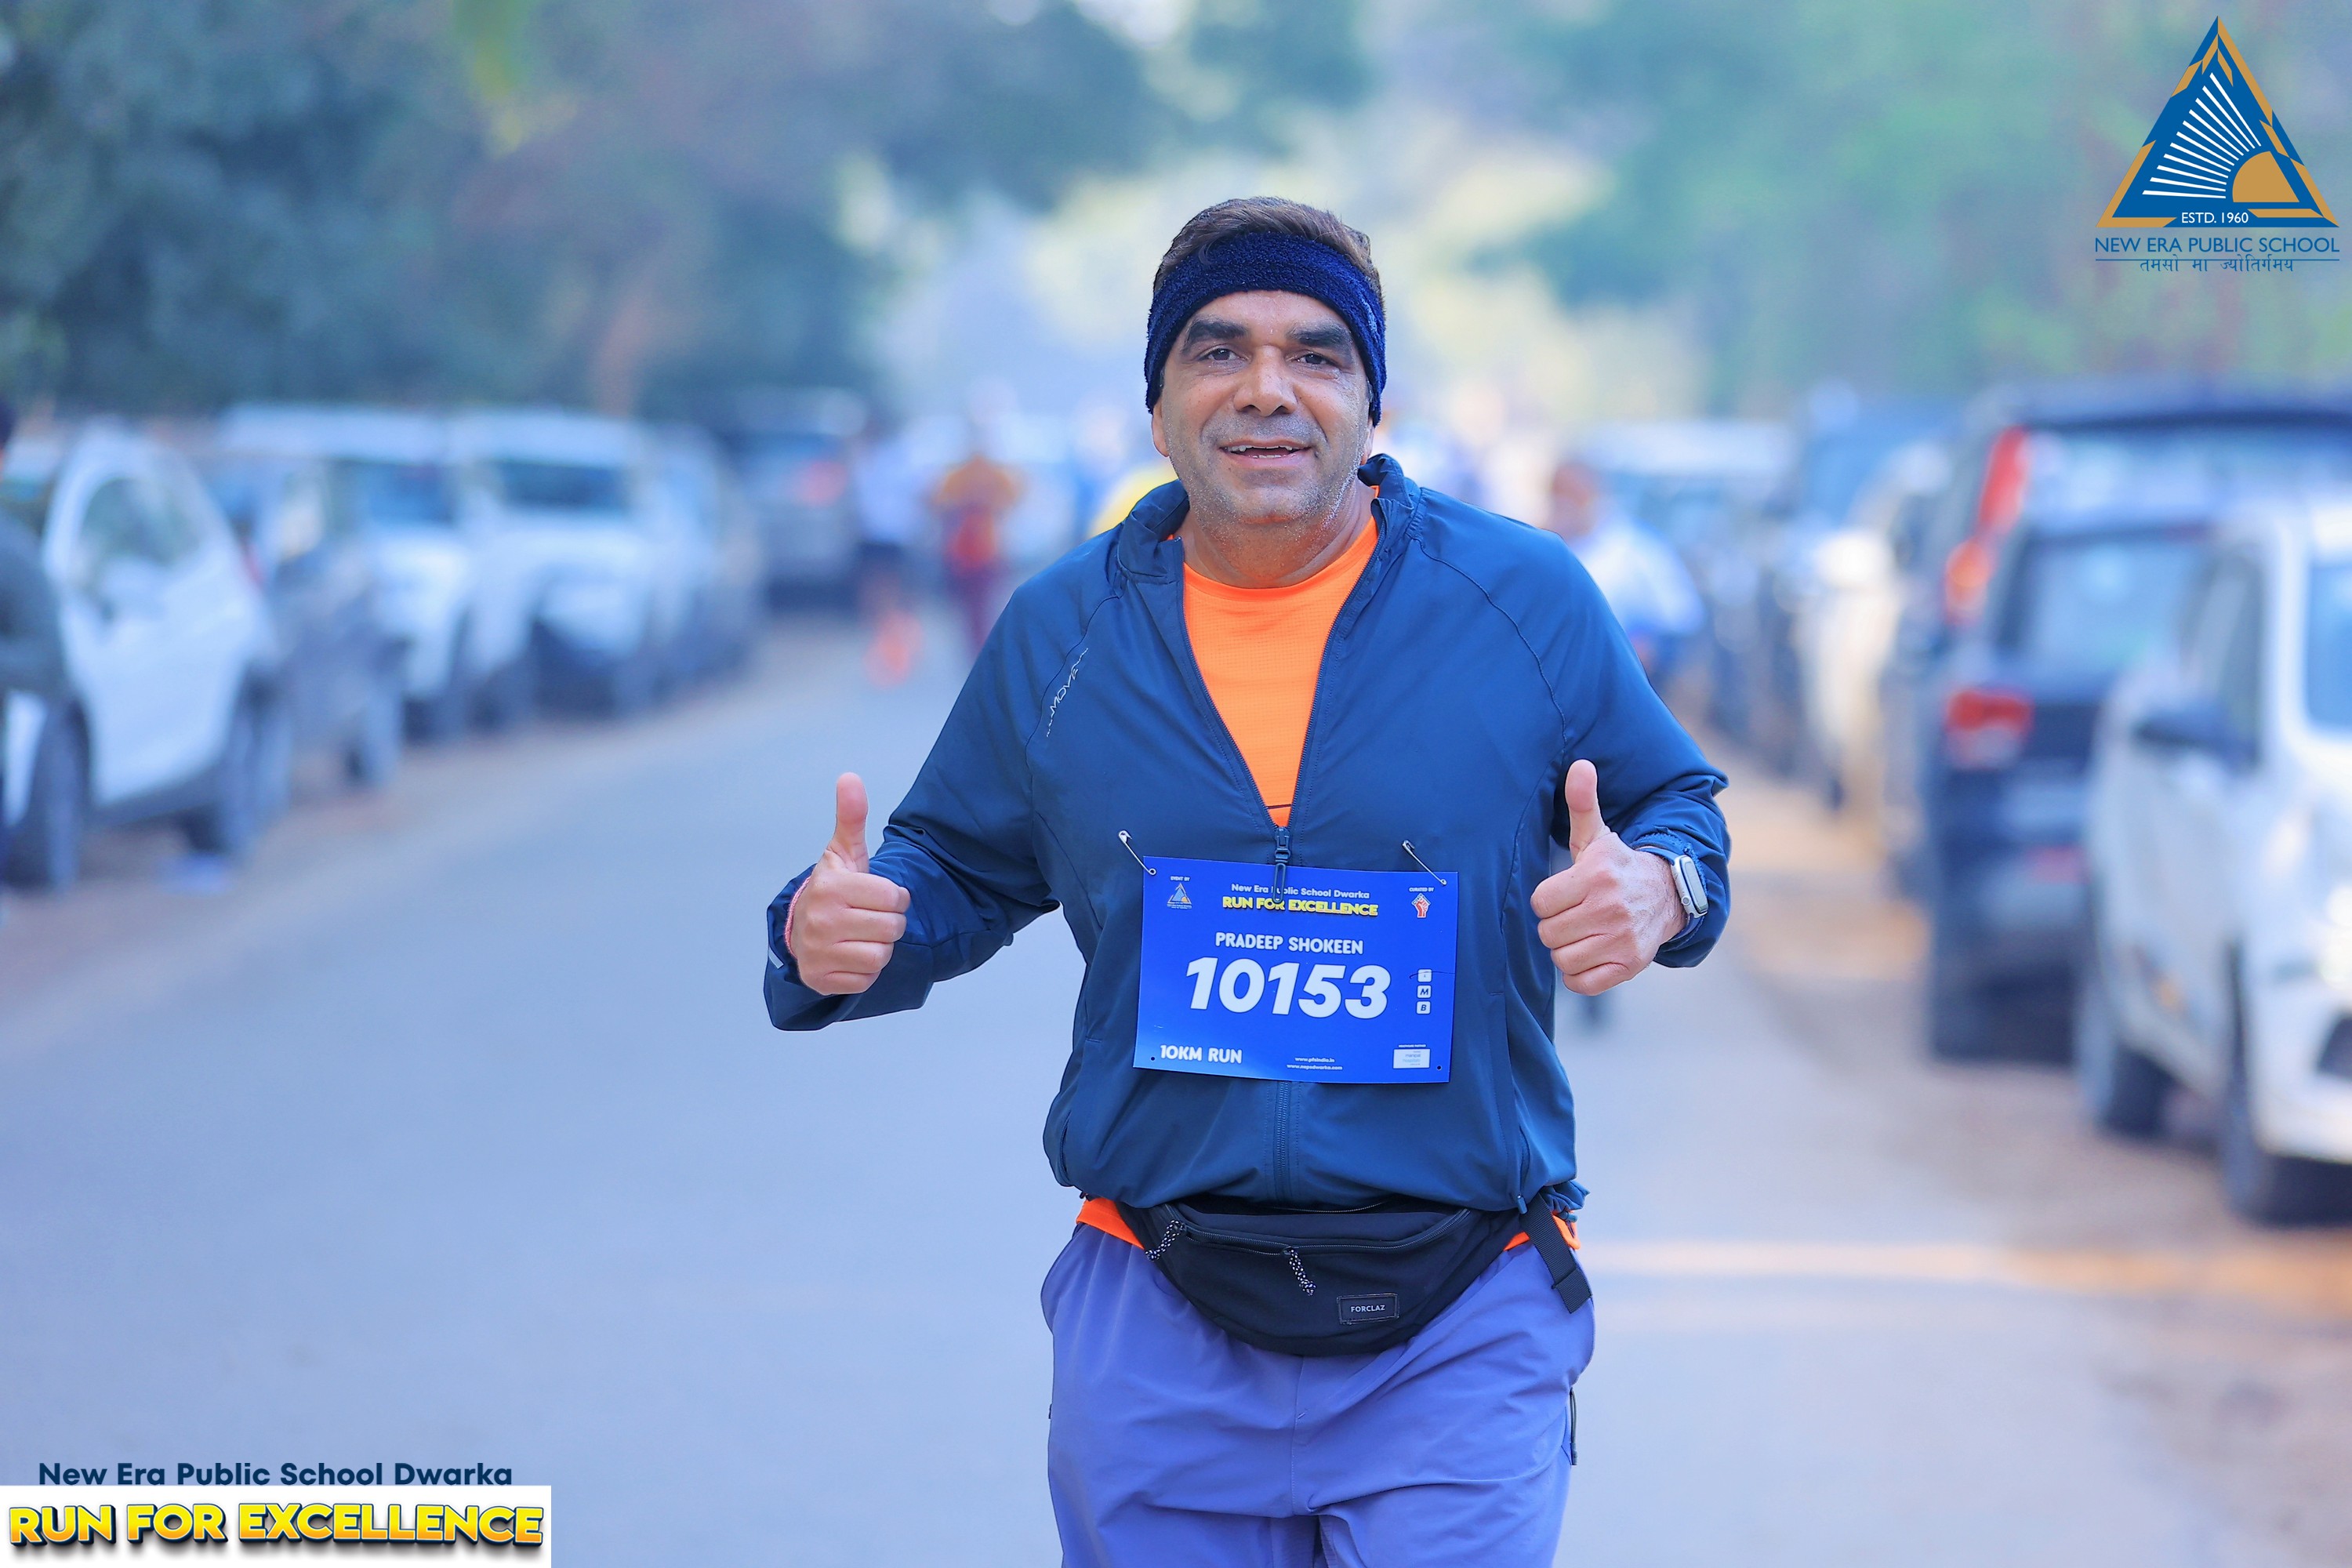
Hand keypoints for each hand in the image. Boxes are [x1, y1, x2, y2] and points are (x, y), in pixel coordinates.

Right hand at [787, 773, 911, 994]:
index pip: (893, 897)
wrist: (800, 930)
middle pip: (892, 929)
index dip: (894, 897)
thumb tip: (850, 776)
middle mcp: (821, 921)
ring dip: (880, 947)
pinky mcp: (822, 980)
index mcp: (830, 888)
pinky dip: (866, 971)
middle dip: (890, 923)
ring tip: (863, 935)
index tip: (878, 896)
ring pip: (882, 956)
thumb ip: (851, 817)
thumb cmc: (834, 889)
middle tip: (873, 917)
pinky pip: (867, 979)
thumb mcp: (843, 853)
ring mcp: (819, 953)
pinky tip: (852, 955)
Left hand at [1530, 760, 1686, 995]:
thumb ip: (1582, 803)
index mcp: (1596, 876)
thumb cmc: (1618, 866)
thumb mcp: (1598, 836)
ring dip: (1567, 949)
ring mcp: (1621, 940)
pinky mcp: (1629, 966)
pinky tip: (1590, 954)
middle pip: (1549, 933)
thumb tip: (1580, 765)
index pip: (1541, 903)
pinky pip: (1582, 982)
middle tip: (1574, 914)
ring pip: (1562, 959)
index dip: (1548, 900)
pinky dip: (1580, 974)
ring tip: (1583, 933)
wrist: (1667, 895)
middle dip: (1556, 925)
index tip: (1564, 893)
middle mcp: (1610, 909)